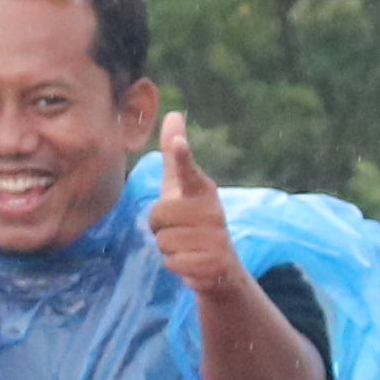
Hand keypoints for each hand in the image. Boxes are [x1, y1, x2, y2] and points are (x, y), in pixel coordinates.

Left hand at [143, 108, 239, 289]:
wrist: (220, 266)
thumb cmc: (194, 220)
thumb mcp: (182, 188)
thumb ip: (174, 156)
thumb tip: (173, 113)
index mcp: (203, 189)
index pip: (189, 171)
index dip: (183, 158)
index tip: (179, 145)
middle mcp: (213, 210)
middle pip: (158, 214)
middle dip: (158, 227)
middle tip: (177, 229)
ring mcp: (216, 237)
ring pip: (163, 241)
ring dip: (167, 248)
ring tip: (185, 246)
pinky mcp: (213, 262)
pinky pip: (172, 262)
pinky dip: (176, 265)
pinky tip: (191, 263)